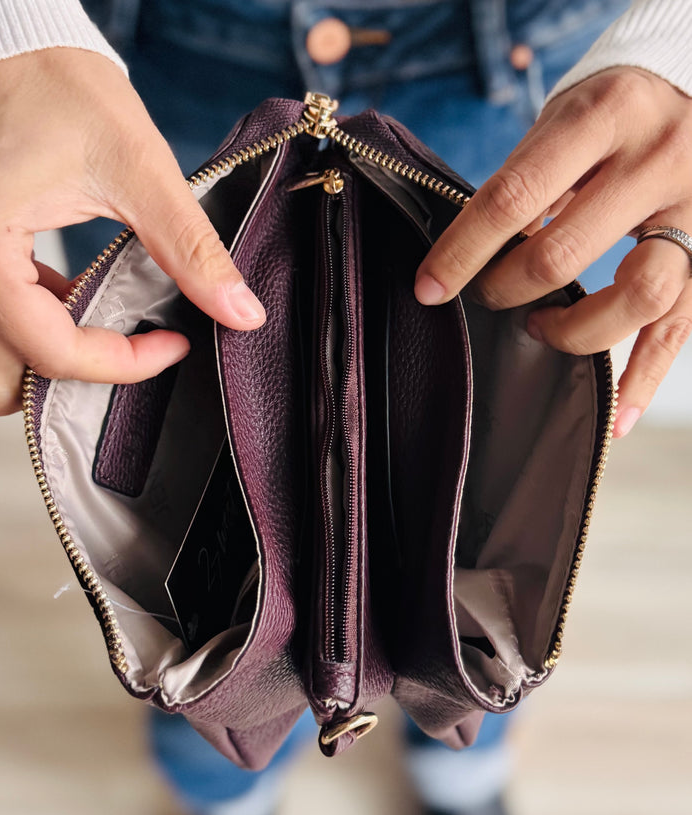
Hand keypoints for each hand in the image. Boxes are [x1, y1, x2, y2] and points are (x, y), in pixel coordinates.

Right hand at [0, 49, 264, 414]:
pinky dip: (30, 332)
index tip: (174, 343)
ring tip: (106, 324)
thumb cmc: (55, 85)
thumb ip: (191, 249)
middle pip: (3, 385)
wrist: (5, 43)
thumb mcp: (137, 167)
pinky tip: (75, 301)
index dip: (126, 364)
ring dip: (47, 362)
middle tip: (130, 345)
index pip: (53, 355)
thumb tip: (242, 311)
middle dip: (73, 380)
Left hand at [415, 68, 691, 437]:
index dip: (463, 250)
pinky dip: (644, 378)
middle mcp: (658, 158)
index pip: (514, 196)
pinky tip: (615, 418)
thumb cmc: (611, 113)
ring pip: (640, 295)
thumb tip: (466, 262)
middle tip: (489, 298)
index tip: (428, 288)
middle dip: (509, 290)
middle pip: (568, 253)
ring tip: (542, 330)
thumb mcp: (562, 122)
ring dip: (577, 332)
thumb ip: (523, 184)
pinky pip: (680, 328)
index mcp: (604, 116)